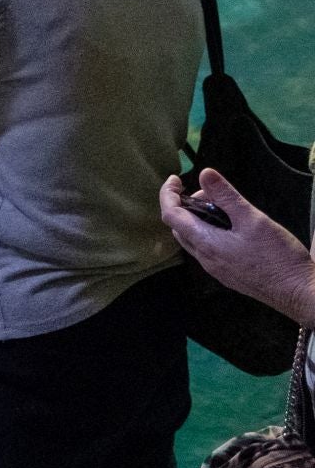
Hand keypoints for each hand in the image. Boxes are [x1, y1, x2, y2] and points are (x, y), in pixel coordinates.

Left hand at [160, 170, 314, 326]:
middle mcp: (205, 259)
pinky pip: (208, 250)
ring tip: (224, 207)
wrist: (299, 294)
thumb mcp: (253, 219)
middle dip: (186, 205)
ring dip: (199, 220)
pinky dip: (210, 233)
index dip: (168, 194)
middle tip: (210, 193)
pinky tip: (233, 228)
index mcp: (205, 243)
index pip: (171, 216)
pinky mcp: (228, 275)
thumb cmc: (277, 257)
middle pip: (180, 228)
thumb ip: (227, 196)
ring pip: (194, 240)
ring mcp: (216, 269)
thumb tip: (204, 173)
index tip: (175, 179)